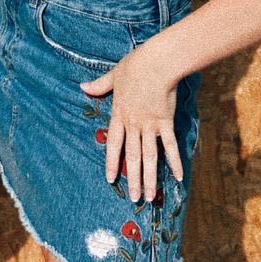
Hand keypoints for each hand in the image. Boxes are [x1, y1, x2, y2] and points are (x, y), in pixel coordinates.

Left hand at [80, 43, 181, 201]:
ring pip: (149, 157)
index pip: (114, 143)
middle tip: (134, 198)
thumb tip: (82, 86)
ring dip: (150, 178)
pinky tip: (178, 177)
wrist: (157, 62)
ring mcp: (150, 125)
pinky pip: (170, 146)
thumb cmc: (135, 65)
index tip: (111, 179)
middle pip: (132, 156)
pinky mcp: (166, 122)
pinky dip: (174, 162)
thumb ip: (99, 85)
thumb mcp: (113, 75)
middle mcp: (134, 123)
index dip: (112, 162)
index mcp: (119, 113)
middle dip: (133, 179)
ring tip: (150, 197)